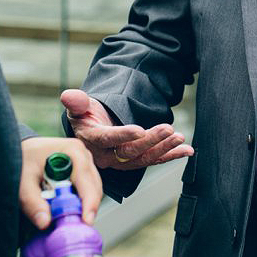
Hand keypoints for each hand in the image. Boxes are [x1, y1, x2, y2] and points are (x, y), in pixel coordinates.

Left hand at [20, 136, 101, 229]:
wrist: (20, 150)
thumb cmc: (22, 159)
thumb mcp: (23, 181)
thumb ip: (32, 202)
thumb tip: (45, 223)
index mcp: (73, 152)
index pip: (87, 181)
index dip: (89, 203)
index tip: (86, 221)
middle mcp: (83, 155)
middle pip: (94, 187)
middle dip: (87, 208)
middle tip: (77, 227)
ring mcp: (85, 162)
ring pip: (93, 189)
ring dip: (84, 206)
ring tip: (71, 220)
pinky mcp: (81, 170)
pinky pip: (87, 189)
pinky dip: (80, 201)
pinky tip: (69, 210)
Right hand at [60, 88, 193, 171]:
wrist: (91, 129)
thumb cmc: (85, 116)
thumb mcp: (78, 107)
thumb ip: (76, 102)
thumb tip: (69, 96)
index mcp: (91, 141)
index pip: (107, 139)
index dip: (123, 135)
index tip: (139, 129)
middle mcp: (106, 155)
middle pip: (130, 151)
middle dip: (151, 141)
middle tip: (168, 128)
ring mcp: (122, 160)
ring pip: (144, 158)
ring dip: (164, 149)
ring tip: (179, 137)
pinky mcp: (135, 160)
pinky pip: (154, 160)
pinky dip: (171, 155)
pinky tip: (186, 150)